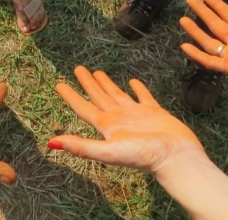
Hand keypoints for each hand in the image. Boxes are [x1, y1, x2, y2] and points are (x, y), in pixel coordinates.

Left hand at [49, 66, 203, 173]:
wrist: (176, 157)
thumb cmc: (144, 156)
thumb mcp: (109, 151)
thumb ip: (82, 146)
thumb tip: (51, 142)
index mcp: (107, 127)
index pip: (84, 108)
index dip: (70, 96)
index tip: (59, 84)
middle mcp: (119, 120)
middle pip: (98, 97)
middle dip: (87, 84)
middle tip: (78, 69)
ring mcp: (137, 116)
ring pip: (117, 95)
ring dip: (107, 84)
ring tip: (98, 72)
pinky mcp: (155, 113)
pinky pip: (143, 97)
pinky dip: (137, 89)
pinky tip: (132, 82)